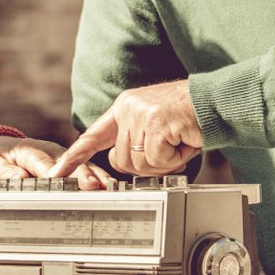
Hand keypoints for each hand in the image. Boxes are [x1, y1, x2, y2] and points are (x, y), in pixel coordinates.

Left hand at [0, 136, 113, 189]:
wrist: (2, 146)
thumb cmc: (0, 157)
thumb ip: (6, 172)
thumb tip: (19, 178)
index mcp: (31, 151)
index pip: (43, 164)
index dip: (53, 173)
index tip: (62, 183)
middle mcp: (50, 151)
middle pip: (68, 163)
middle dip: (80, 174)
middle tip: (92, 185)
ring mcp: (62, 155)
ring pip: (81, 163)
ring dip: (95, 175)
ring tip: (107, 186)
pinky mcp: (70, 161)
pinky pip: (85, 167)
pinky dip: (97, 176)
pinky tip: (109, 185)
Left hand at [47, 80, 202, 177]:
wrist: (215, 102)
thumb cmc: (189, 118)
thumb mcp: (154, 125)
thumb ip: (134, 140)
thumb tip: (122, 164)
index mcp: (123, 108)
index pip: (93, 135)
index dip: (75, 156)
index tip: (59, 172)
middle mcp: (127, 109)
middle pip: (121, 160)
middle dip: (145, 165)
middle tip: (168, 151)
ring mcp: (140, 115)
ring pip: (139, 164)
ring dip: (163, 163)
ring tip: (177, 142)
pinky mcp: (156, 124)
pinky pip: (157, 161)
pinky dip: (174, 160)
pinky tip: (183, 141)